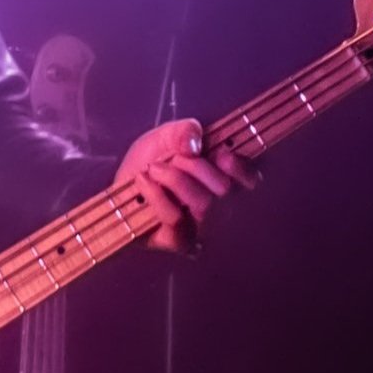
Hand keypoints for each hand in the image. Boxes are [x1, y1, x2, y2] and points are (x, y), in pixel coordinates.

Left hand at [116, 117, 256, 254]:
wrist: (122, 180)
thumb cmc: (151, 159)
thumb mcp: (167, 135)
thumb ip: (185, 130)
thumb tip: (194, 147)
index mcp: (223, 180)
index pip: (251, 181)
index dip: (240, 167)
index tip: (220, 153)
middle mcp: (218, 208)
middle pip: (224, 189)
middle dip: (195, 166)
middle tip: (174, 158)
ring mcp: (200, 228)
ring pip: (203, 204)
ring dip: (174, 178)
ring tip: (154, 168)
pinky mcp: (177, 241)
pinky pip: (176, 220)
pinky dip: (157, 195)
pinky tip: (143, 180)